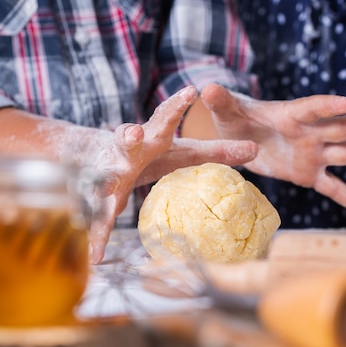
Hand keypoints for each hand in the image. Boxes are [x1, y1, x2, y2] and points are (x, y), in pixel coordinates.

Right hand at [89, 86, 256, 261]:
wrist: (87, 155)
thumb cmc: (145, 153)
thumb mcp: (179, 151)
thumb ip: (215, 151)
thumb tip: (257, 150)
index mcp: (151, 137)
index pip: (164, 118)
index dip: (176, 105)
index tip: (190, 90)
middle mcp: (127, 151)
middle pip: (127, 140)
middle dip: (129, 136)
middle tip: (134, 134)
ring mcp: (108, 174)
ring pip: (106, 178)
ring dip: (107, 184)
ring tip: (108, 193)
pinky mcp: (97, 198)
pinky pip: (98, 220)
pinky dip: (98, 237)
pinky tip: (97, 256)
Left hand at [200, 84, 345, 218]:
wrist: (239, 137)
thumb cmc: (234, 119)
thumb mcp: (226, 111)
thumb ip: (222, 101)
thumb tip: (207, 87)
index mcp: (290, 115)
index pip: (312, 108)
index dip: (328, 106)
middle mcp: (309, 133)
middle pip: (342, 129)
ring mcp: (313, 154)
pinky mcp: (309, 175)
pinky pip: (333, 188)